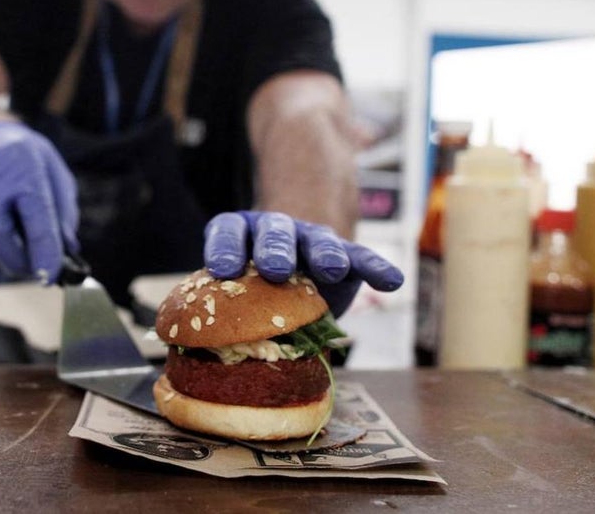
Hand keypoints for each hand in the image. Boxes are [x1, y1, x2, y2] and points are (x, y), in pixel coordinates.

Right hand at [0, 121, 78, 282]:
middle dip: (16, 258)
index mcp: (24, 167)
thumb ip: (63, 214)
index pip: (35, 215)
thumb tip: (65, 251)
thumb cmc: (24, 160)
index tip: (49, 276)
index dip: (43, 250)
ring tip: (6, 219)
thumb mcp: (56, 176)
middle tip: (32, 263)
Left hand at [203, 211, 402, 315]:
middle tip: (275, 269)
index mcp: (239, 235)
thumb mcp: (234, 300)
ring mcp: (310, 238)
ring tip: (332, 268)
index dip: (225, 249)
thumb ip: (224, 316)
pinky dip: (376, 267)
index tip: (222, 269)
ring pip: (317, 240)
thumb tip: (203, 364)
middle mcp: (273, 231)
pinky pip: (362, 257)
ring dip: (324, 253)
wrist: (293, 276)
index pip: (228, 233)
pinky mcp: (345, 254)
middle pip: (274, 233)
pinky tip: (392, 281)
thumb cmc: (252, 296)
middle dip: (275, 250)